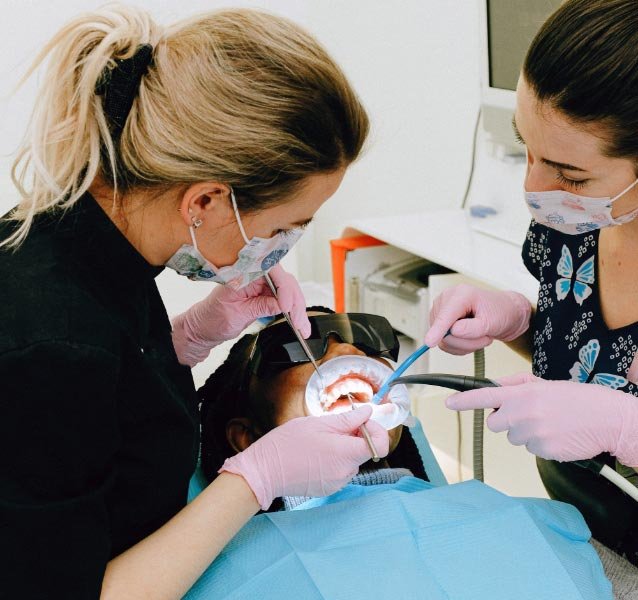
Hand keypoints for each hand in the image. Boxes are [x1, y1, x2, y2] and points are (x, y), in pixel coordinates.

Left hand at [172, 264, 309, 366]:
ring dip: (298, 309)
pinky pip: (285, 299)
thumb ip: (260, 307)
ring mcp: (262, 283)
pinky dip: (294, 311)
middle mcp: (254, 274)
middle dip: (294, 301)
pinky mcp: (266, 294)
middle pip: (284, 280)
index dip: (282, 287)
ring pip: (289, 290)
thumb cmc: (211, 319)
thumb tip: (282, 305)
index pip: (269, 270)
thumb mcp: (235, 315)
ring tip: (303, 328)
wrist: (203, 328)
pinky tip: (299, 323)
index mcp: (241, 272)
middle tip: (299, 322)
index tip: (285, 306)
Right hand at [219, 405, 389, 509]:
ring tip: (319, 441)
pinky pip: (340, 470)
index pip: (379, 446)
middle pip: (364, 451)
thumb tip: (368, 413)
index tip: (362, 422)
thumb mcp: (317, 423)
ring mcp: (337, 483)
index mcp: (345, 453)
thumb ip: (347, 419)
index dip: (376, 431)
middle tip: (334, 427)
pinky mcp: (328, 488)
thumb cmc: (286, 444)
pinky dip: (334, 460)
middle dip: (355, 436)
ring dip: (343, 449)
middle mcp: (345, 472)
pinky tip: (315, 454)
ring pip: (352, 460)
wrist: (264, 471)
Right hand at [424, 284, 531, 354]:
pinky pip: (444, 343)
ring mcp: (441, 311)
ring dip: (464, 345)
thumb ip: (473, 328)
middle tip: (484, 338)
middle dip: (465, 341)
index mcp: (461, 294)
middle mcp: (446, 299)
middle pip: (444, 332)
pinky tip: (471, 337)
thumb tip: (453, 331)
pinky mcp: (440, 322)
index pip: (446, 315)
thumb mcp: (492, 322)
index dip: (438, 329)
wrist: (504, 313)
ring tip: (479, 336)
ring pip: (443, 340)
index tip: (429, 341)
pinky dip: (460, 346)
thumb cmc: (500, 312)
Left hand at [445, 372, 637, 464]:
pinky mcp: (543, 450)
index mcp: (522, 394)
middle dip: (505, 421)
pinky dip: (540, 444)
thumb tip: (495, 388)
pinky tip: (556, 435)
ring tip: (549, 423)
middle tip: (528, 415)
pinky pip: (531, 449)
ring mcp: (532, 433)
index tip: (449, 403)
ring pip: (513, 438)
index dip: (464, 401)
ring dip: (525, 433)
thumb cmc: (576, 399)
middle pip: (494, 424)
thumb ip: (516, 385)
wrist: (607, 419)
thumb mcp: (544, 384)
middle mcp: (523, 413)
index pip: (485, 396)